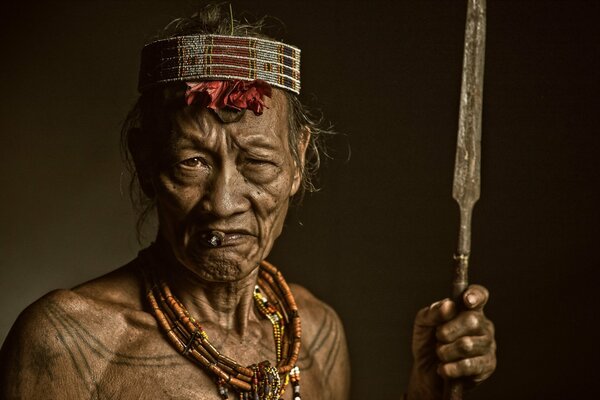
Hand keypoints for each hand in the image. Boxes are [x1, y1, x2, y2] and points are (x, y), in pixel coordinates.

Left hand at [407, 285, 495, 399]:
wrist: (426, 371)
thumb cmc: (428, 342)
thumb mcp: (423, 323)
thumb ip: (433, 312)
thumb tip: (449, 305)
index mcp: (468, 309)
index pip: (479, 295)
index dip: (476, 295)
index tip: (466, 300)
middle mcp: (482, 325)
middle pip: (472, 320)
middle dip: (447, 331)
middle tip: (438, 337)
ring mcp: (488, 345)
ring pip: (467, 345)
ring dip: (445, 351)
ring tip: (440, 354)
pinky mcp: (487, 365)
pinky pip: (469, 365)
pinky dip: (451, 368)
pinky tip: (444, 369)